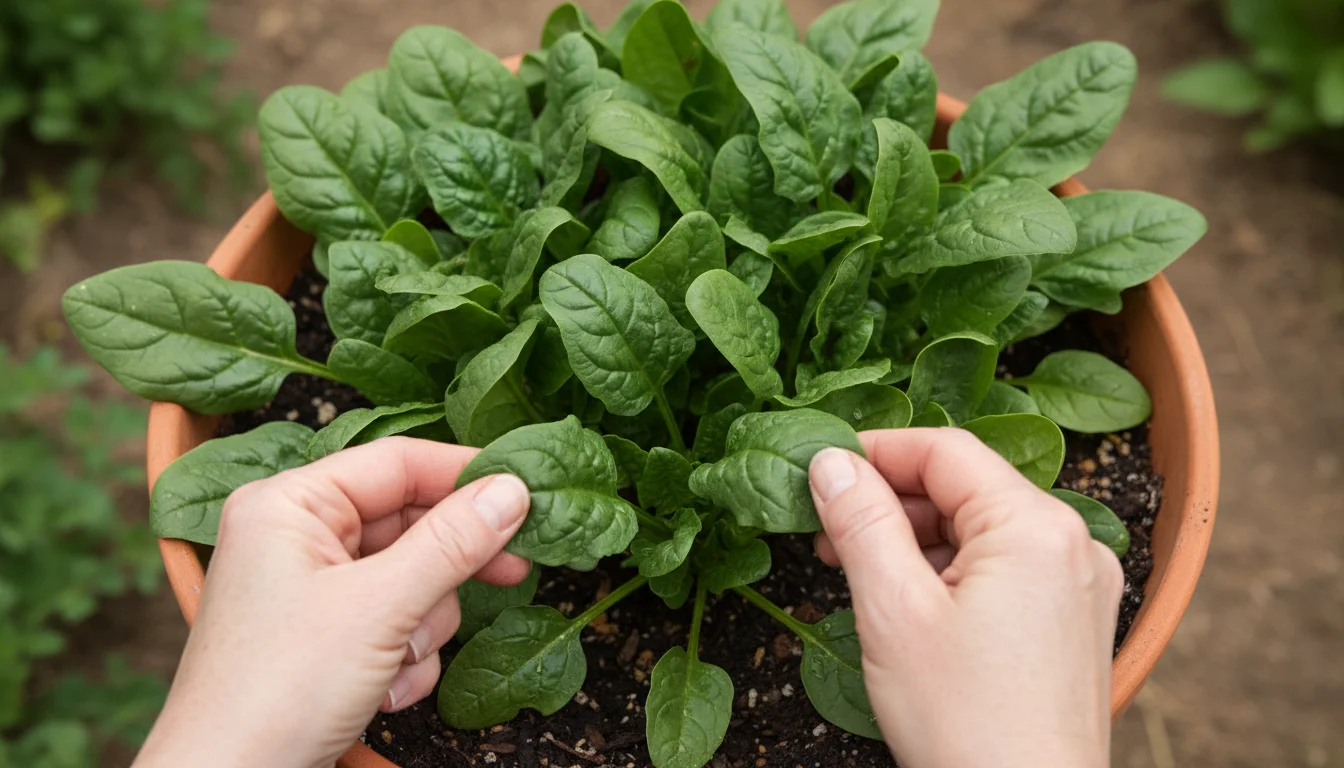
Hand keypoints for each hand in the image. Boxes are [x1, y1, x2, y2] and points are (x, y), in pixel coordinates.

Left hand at [134, 438, 531, 767]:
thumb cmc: (275, 692)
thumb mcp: (379, 608)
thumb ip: (451, 543)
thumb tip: (512, 491)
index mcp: (289, 504)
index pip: (397, 463)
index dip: (465, 475)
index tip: (527, 493)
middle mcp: (296, 536)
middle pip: (410, 522)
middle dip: (447, 567)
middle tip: (513, 571)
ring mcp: (310, 588)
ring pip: (411, 578)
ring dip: (422, 626)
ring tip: (400, 661)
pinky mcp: (325, 636)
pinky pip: (395, 622)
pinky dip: (404, 658)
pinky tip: (385, 691)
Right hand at [808, 429, 1122, 767]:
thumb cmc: (967, 726)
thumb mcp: (893, 612)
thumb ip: (861, 523)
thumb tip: (832, 462)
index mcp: (1036, 528)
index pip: (946, 450)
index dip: (876, 452)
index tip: (822, 470)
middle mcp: (1072, 545)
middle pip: (967, 488)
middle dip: (892, 502)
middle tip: (828, 534)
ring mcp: (1080, 585)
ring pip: (983, 530)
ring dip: (917, 539)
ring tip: (860, 573)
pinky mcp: (1074, 623)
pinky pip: (1006, 569)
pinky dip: (952, 572)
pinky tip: (909, 604)